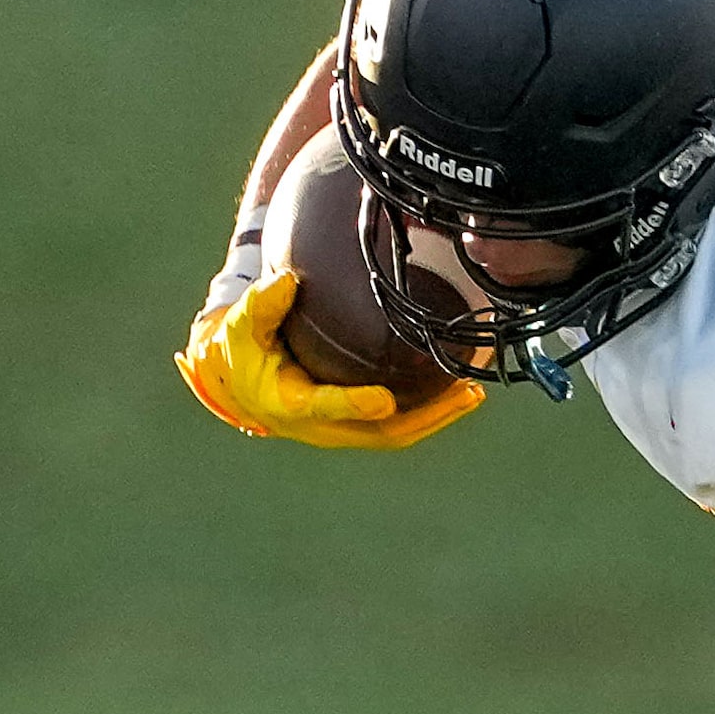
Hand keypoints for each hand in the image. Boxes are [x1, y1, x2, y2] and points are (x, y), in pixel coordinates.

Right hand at [173, 271, 484, 449]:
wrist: (244, 384)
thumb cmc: (244, 353)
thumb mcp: (241, 327)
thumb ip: (262, 306)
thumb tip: (285, 281)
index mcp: (292, 404)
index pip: (324, 406)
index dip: (353, 405)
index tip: (383, 400)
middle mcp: (324, 426)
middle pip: (382, 432)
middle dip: (427, 416)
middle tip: (463, 392)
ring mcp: (346, 428)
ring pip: (400, 432)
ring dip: (440, 414)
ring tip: (473, 391)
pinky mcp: (361, 424)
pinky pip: (403, 422)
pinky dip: (433, 407)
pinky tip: (461, 386)